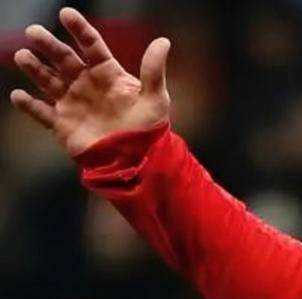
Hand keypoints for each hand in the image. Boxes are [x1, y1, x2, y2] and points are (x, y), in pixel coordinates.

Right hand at [10, 7, 169, 155]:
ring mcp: (72, 103)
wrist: (137, 161)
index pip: (91, 46)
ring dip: (34, 68)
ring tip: (23, 56)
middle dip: (49, 45)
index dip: (79, 29)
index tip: (66, 14)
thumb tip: (163, 42)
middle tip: (34, 31)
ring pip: (48, 80)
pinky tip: (18, 95)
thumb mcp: (155, 98)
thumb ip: (154, 70)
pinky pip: (41, 112)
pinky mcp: (62, 124)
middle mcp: (86, 84)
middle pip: (64, 59)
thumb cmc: (148, 129)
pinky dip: (29, 105)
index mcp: (107, 74)